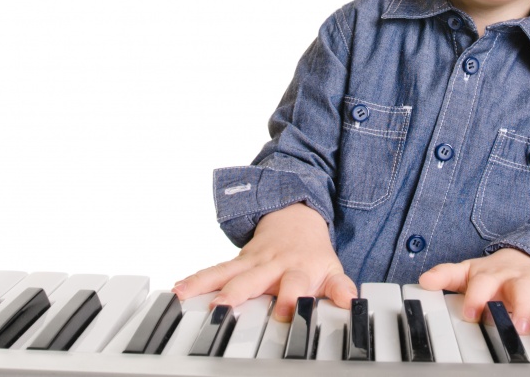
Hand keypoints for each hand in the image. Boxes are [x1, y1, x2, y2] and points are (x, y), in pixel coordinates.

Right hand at [173, 203, 356, 321]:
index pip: (295, 285)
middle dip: (236, 293)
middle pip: (253, 279)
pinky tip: (178, 289)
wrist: (297, 217)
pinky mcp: (237, 261)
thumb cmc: (313, 253)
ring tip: (185, 295)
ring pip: (226, 273)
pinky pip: (214, 270)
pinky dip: (195, 279)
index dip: (291, 298)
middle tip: (220, 307)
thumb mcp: (332, 269)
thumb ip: (340, 288)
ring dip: (205, 284)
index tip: (284, 312)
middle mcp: (272, 265)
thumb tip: (352, 302)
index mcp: (298, 269)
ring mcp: (251, 262)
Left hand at [418, 247, 529, 333]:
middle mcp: (522, 280)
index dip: (478, 298)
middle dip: (522, 308)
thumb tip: (423, 280)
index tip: (474, 314)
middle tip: (521, 325)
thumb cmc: (492, 274)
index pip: (485, 285)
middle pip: (523, 292)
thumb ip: (446, 275)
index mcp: (495, 276)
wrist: (521, 257)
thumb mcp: (466, 271)